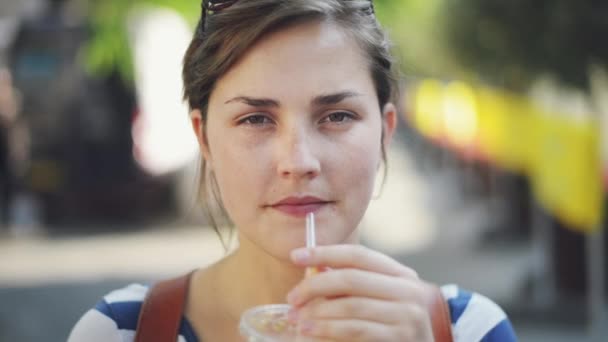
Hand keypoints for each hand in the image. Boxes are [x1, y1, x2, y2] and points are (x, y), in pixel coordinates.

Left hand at [286, 245, 433, 341]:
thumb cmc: (392, 326)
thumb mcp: (379, 299)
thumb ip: (353, 285)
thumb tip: (313, 269)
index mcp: (401, 274)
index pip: (359, 254)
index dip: (325, 252)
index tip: (296, 255)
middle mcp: (408, 291)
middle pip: (351, 278)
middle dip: (315, 285)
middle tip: (292, 297)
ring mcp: (407, 316)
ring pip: (350, 305)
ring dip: (316, 312)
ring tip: (296, 317)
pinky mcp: (398, 338)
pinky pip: (354, 329)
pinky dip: (327, 329)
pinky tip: (309, 331)